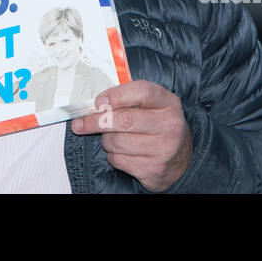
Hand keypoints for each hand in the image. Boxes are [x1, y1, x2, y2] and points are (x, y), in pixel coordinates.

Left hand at [70, 79, 192, 191]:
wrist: (181, 159)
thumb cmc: (158, 126)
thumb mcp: (152, 105)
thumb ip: (129, 98)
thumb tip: (95, 103)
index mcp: (168, 103)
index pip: (141, 92)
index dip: (116, 95)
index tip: (97, 102)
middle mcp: (169, 125)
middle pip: (124, 120)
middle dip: (95, 121)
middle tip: (80, 123)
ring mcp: (163, 149)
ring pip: (117, 142)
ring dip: (106, 140)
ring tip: (111, 138)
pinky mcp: (154, 169)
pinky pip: (119, 160)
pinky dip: (113, 156)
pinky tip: (121, 152)